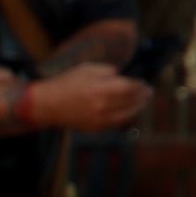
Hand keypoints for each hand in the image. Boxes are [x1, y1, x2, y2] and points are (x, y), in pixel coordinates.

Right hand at [30, 63, 150, 131]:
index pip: (129, 87)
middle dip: (142, 96)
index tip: (144, 83)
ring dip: (137, 108)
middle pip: (130, 102)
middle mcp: (101, 105)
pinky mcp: (94, 128)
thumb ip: (107, 71)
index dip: (139, 85)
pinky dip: (125, 117)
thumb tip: (122, 76)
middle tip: (148, 92)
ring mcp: (98, 119)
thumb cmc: (66, 83)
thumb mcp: (87, 69)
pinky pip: (115, 123)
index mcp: (100, 88)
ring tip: (142, 102)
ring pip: (126, 115)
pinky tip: (128, 112)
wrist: (48, 104)